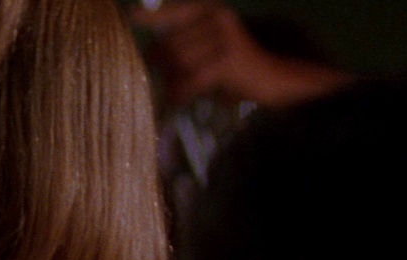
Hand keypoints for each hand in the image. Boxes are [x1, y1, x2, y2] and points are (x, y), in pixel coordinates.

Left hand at [132, 1, 345, 107]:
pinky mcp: (229, 59)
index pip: (172, 13)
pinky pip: (192, 79)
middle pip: (170, 44)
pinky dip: (181, 92)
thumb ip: (183, 47)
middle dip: (162, 67)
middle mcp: (217, 17)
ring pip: (179, 63)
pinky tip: (177, 100)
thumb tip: (151, 54)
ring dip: (171, 81)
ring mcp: (224, 36)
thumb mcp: (209, 51)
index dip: (149, 18)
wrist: (277, 80)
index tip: (129, 18)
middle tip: (164, 82)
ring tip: (173, 93)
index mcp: (210, 11)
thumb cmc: (237, 70)